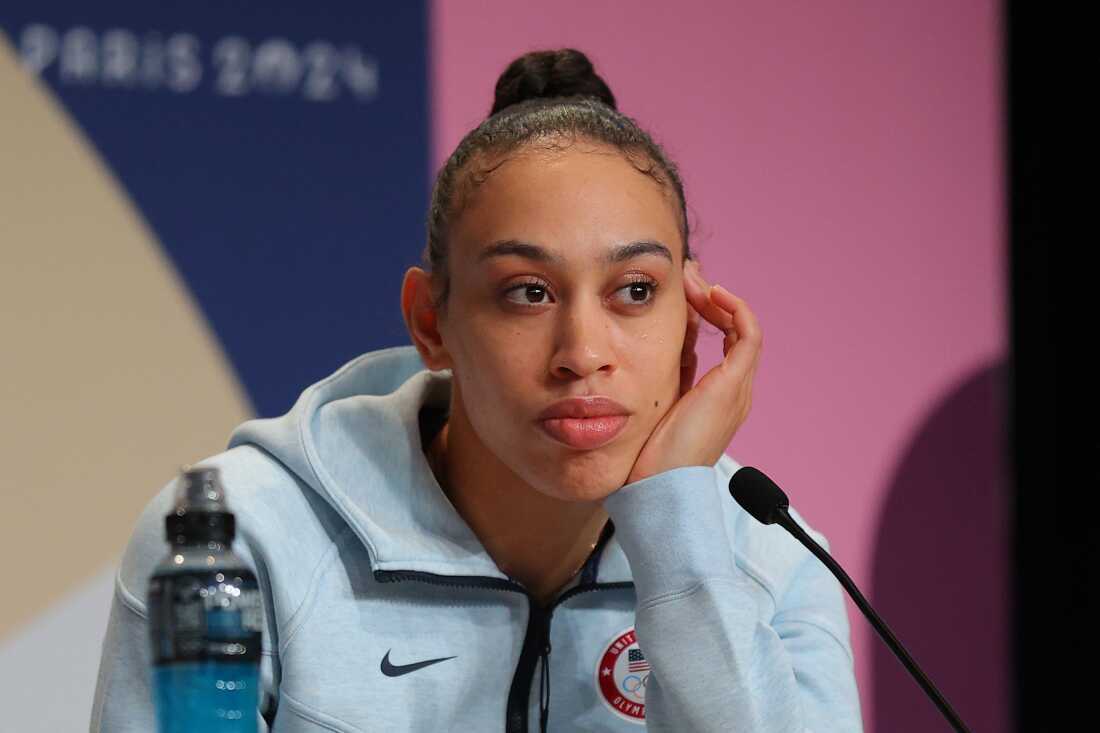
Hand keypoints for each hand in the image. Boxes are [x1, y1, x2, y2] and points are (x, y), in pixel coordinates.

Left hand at [625, 259, 762, 483]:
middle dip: (713, 300)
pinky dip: (734, 308)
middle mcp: (735, 391)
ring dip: (720, 299)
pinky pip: (747, 334)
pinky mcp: (732, 385)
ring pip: (743, 328)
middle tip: (688, 278)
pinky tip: (711, 294)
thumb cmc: (649, 456)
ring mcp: (737, 388)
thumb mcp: (654, 405)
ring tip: (695, 281)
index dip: (707, 314)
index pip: (723, 343)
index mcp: (718, 398)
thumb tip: (650, 347)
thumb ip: (662, 379)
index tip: (682, 295)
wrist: (659, 486)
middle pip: (736, 331)